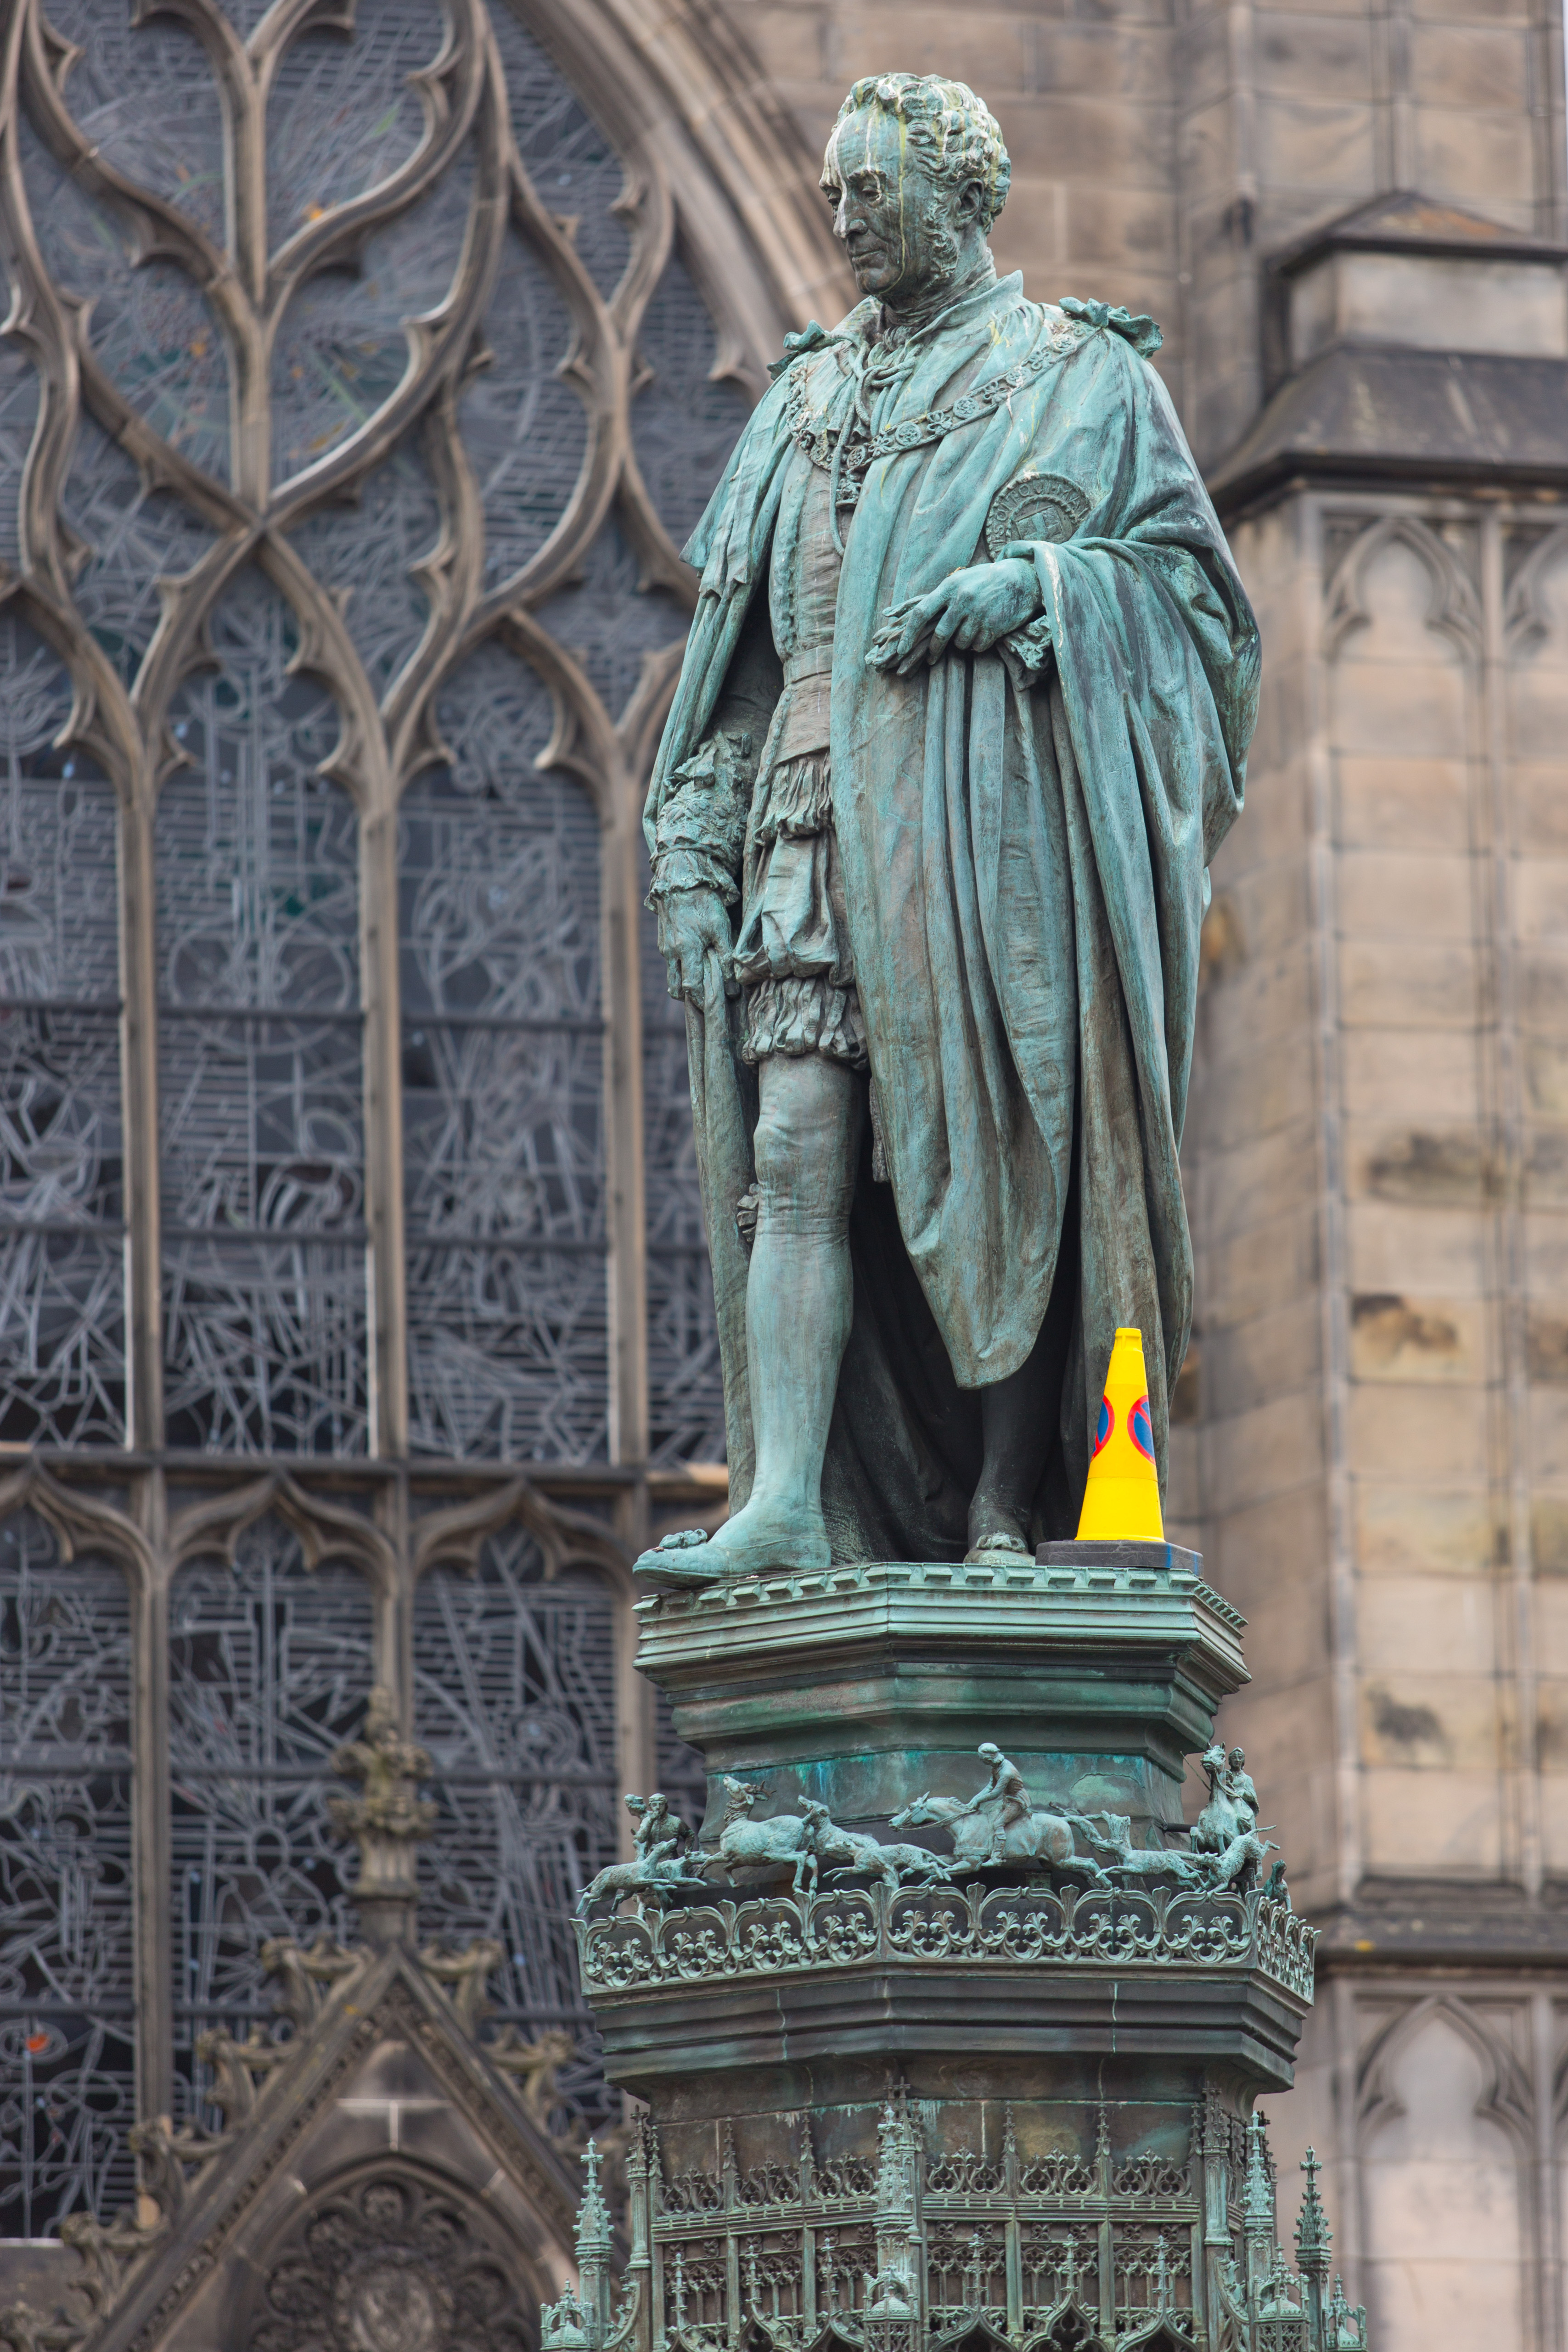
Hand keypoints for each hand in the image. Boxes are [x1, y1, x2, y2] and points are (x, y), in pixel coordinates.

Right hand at [656, 885, 732, 999]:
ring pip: (672, 975)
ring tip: (703, 978)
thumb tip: (732, 988)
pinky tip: (695, 959)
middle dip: (689, 997)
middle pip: (676, 988)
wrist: (682, 881)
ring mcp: (664, 946)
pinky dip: (681, 967)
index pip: (691, 987)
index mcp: (686, 951)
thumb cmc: (704, 904)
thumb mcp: (721, 930)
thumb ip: (726, 959)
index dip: (702, 1000)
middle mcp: (671, 952)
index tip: (713, 1004)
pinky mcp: (663, 939)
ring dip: (684, 981)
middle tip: (706, 996)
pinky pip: (671, 961)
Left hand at [866, 558, 1042, 674]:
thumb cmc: (984, 580)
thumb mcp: (960, 580)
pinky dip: (978, 644)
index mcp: (950, 587)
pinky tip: (985, 632)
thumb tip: (909, 614)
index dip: (908, 634)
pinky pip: (978, 646)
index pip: (921, 613)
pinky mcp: (994, 626)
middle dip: (935, 650)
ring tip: (971, 631)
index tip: (901, 650)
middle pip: (941, 634)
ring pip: (960, 643)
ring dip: (962, 643)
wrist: (1020, 579)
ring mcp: (979, 613)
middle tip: (932, 658)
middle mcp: (962, 600)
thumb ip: (940, 597)